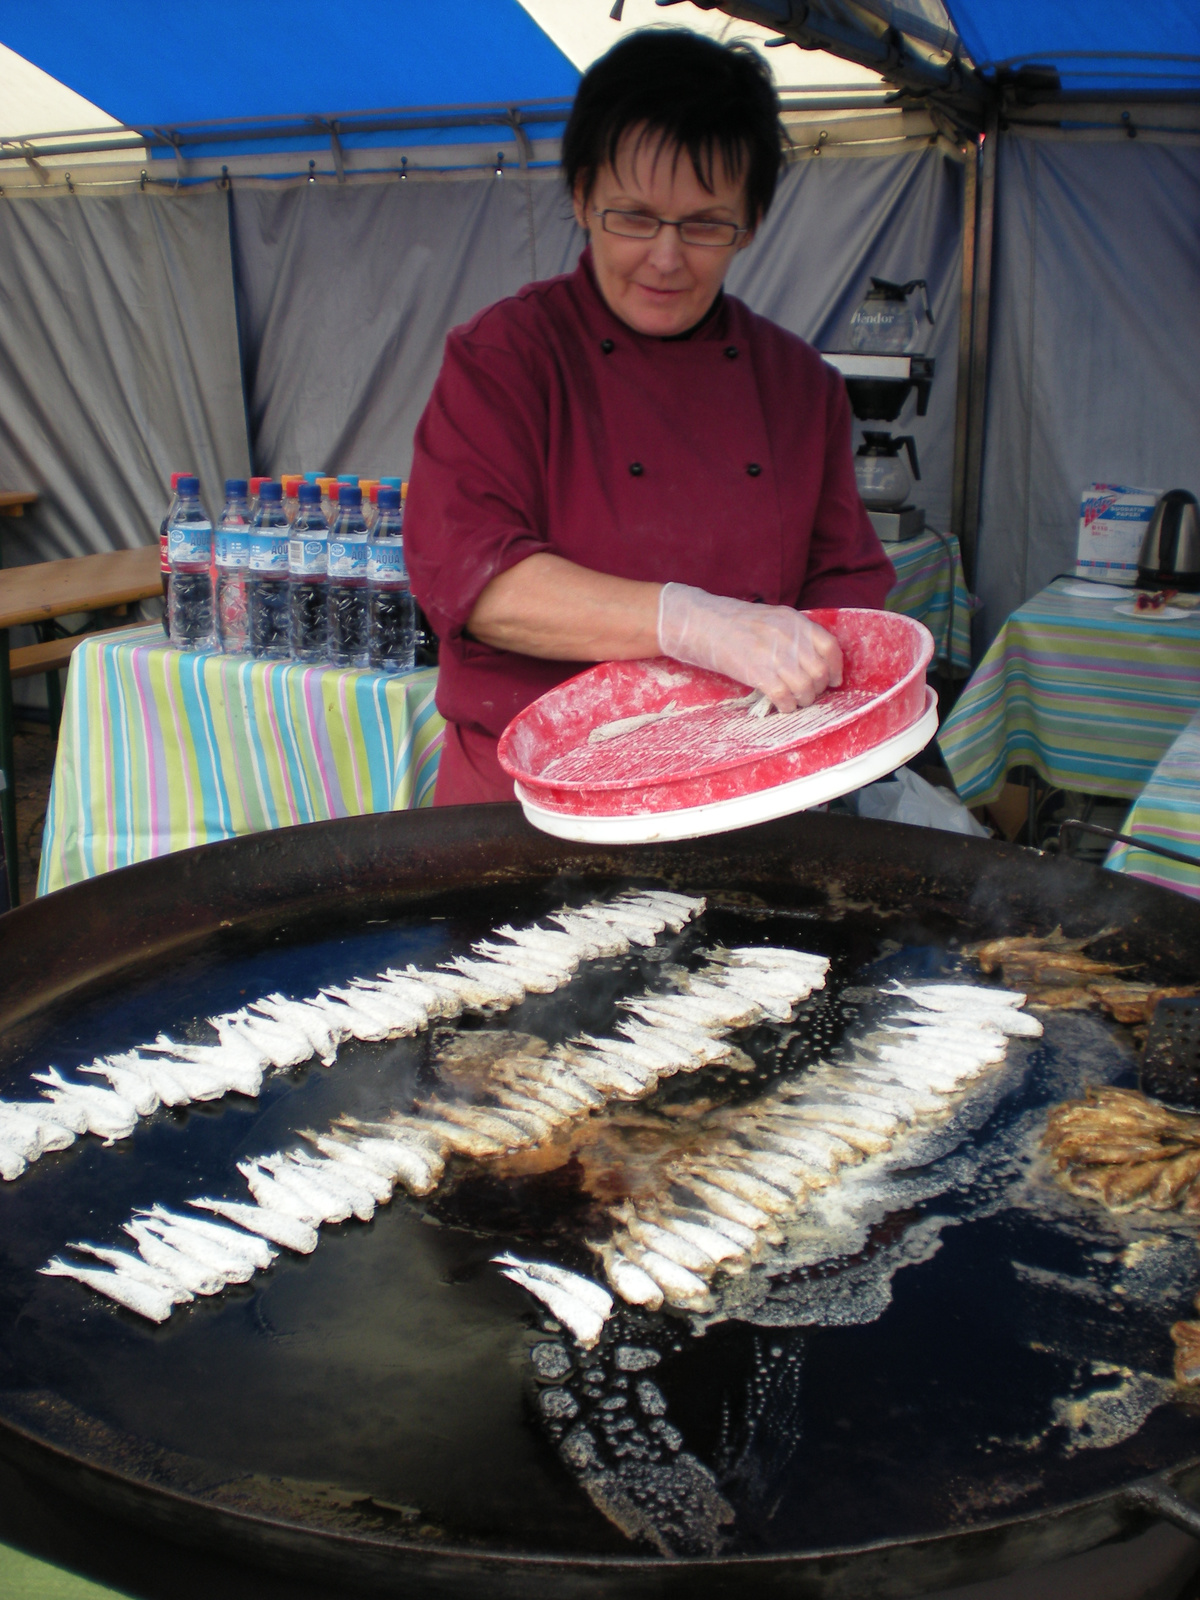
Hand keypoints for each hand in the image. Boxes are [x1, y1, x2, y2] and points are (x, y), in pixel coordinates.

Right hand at [657, 583, 842, 712]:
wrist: (702, 624)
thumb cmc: (735, 623)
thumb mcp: (772, 619)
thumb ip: (795, 634)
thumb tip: (814, 660)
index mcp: (794, 621)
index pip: (830, 646)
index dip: (836, 668)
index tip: (834, 680)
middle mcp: (789, 637)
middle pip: (819, 671)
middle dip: (819, 688)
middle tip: (810, 693)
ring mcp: (774, 655)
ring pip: (805, 688)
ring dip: (804, 700)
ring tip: (796, 701)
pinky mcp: (758, 673)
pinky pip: (785, 697)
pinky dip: (787, 706)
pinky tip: (782, 706)